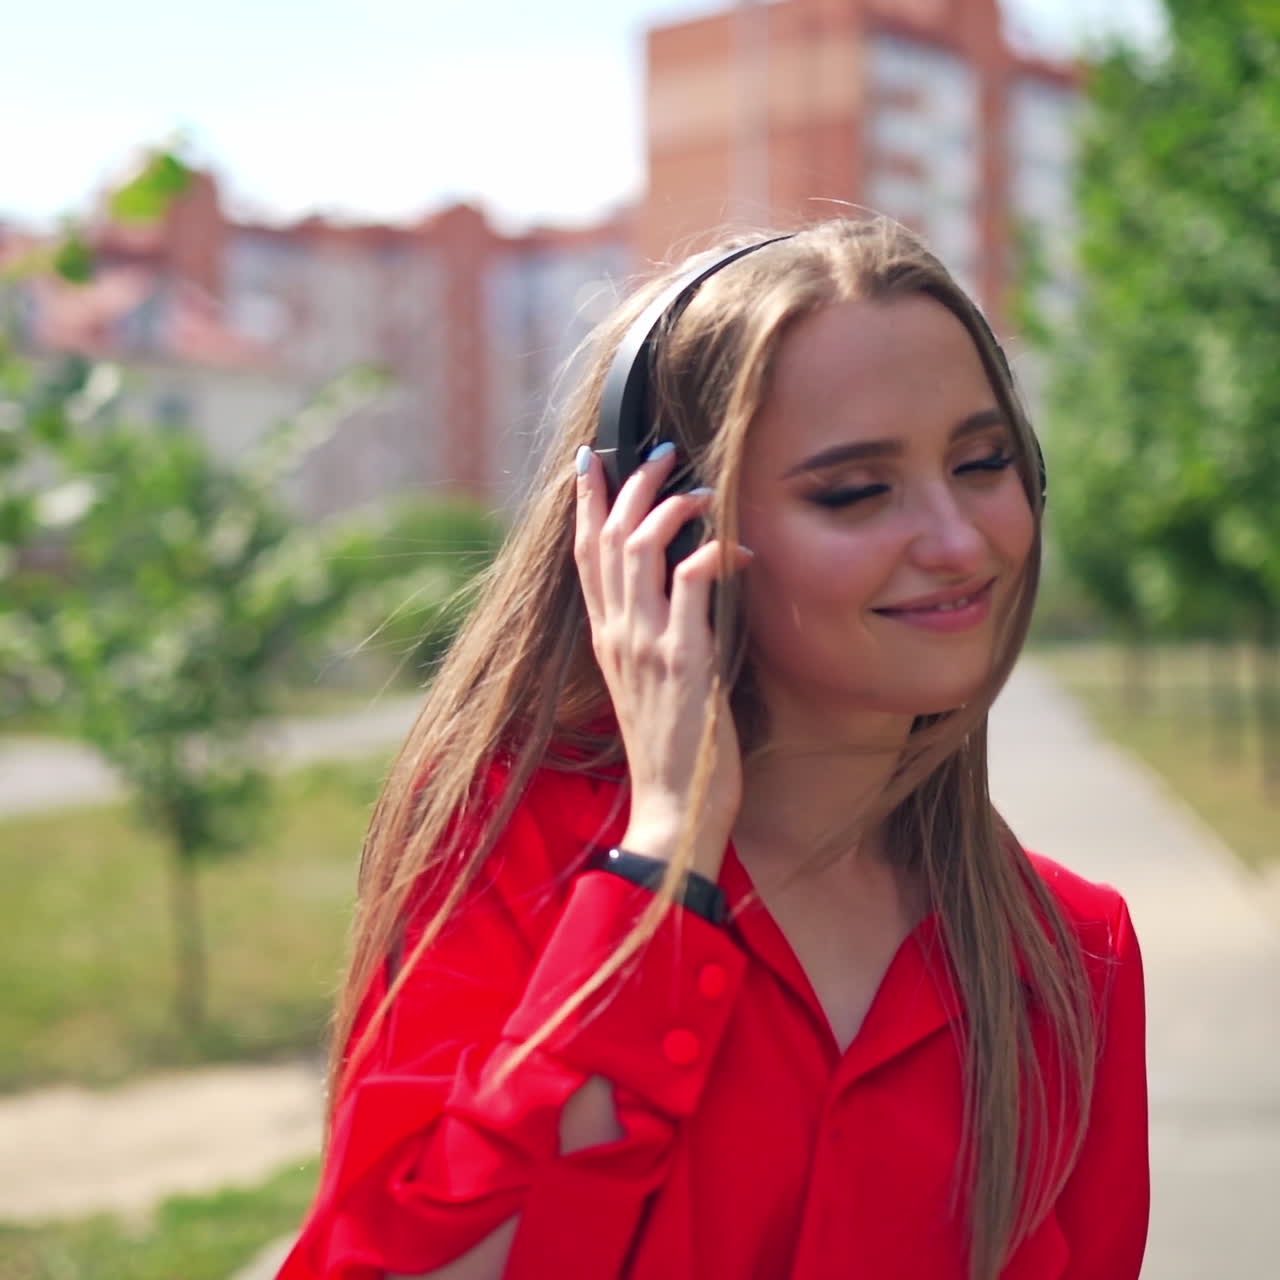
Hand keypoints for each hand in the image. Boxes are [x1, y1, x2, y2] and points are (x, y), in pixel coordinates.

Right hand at [573, 442, 751, 878]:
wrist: (672, 808)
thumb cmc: (671, 748)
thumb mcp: (649, 682)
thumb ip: (654, 635)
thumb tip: (681, 588)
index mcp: (606, 638)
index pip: (585, 554)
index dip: (585, 501)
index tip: (592, 458)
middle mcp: (616, 634)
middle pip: (607, 537)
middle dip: (631, 483)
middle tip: (662, 452)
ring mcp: (645, 645)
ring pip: (641, 547)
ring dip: (671, 507)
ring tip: (702, 490)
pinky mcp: (682, 660)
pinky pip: (689, 585)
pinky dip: (712, 553)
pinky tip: (736, 546)